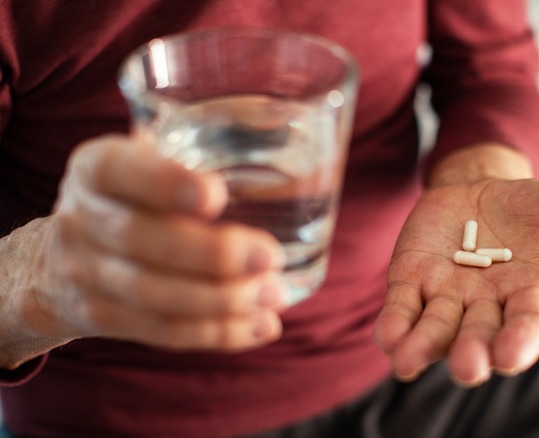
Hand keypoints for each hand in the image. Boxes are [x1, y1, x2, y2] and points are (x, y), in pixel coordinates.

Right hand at [8, 134, 286, 357]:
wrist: (56, 261)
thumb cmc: (131, 197)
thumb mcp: (143, 160)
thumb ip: (193, 148)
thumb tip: (292, 146)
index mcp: (95, 167)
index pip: (119, 170)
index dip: (166, 184)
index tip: (217, 196)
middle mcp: (81, 218)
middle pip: (140, 241)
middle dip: (210, 255)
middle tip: (270, 257)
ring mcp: (85, 274)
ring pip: (153, 296)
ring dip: (222, 300)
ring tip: (274, 294)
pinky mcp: (102, 318)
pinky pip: (162, 332)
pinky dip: (218, 333)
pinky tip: (261, 326)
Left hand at [374, 178, 538, 385]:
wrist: (484, 188)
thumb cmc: (536, 210)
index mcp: (529, 297)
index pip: (528, 327)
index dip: (521, 342)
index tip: (513, 355)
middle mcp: (486, 307)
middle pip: (479, 337)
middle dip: (472, 353)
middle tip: (469, 367)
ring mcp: (447, 296)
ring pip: (435, 329)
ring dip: (423, 347)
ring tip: (407, 363)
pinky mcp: (412, 281)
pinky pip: (402, 308)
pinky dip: (394, 325)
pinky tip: (386, 338)